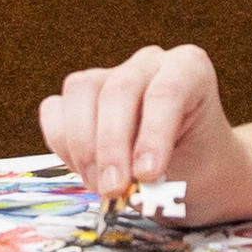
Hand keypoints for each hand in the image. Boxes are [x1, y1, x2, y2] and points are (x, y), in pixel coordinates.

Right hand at [40, 41, 251, 219]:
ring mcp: (110, 73)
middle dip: (112, 146)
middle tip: (114, 189)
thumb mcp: (193, 173)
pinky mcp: (80, 95)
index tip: (148, 175)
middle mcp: (149, 63)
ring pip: (81, 92)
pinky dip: (62, 145)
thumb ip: (159, 176)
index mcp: (189, 68)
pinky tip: (85, 172)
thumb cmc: (196, 168)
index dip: (153, 135)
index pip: (166, 92)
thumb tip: (116, 184)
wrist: (191, 171)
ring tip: (98, 186)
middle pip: (119, 91)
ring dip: (83, 146)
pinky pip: (56, 109)